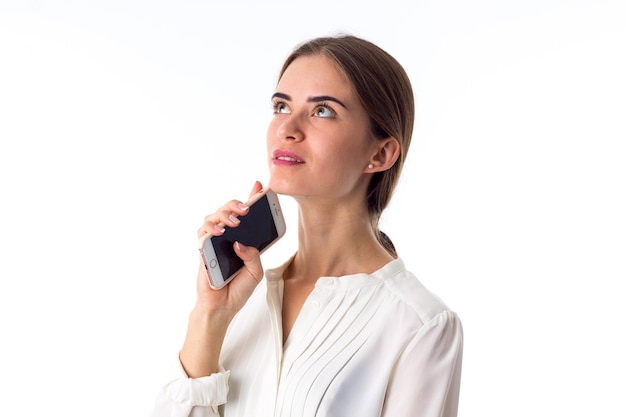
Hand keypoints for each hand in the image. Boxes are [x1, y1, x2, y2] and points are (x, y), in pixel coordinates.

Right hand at [180, 181, 264, 377]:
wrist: (222, 307)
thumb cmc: (238, 289)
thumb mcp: (255, 272)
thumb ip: (254, 257)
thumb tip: (241, 243)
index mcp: (243, 238)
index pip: (246, 214)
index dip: (252, 197)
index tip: (261, 186)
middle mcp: (227, 237)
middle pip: (228, 210)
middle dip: (237, 203)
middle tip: (247, 208)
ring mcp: (213, 242)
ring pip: (213, 217)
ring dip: (224, 214)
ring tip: (235, 221)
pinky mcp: (202, 250)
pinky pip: (202, 233)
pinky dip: (211, 229)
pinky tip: (220, 232)